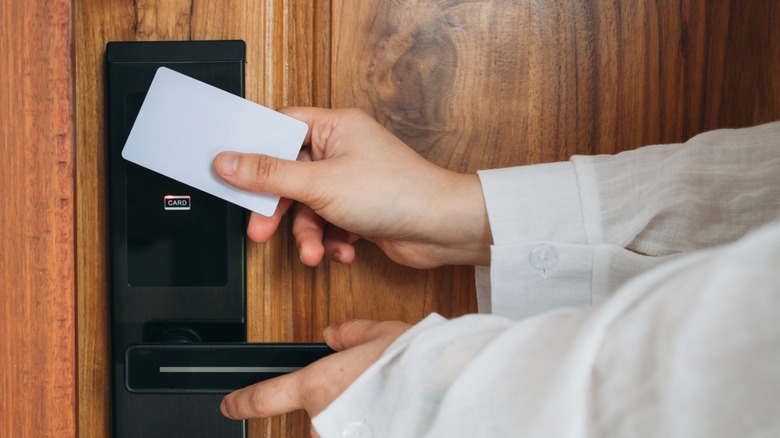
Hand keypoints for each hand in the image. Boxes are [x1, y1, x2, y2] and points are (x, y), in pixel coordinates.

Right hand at [213, 107, 491, 268]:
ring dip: (309, 234)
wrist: (442, 229)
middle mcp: (343, 150)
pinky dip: (332, 241)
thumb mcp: (320, 184)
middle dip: (280, 209)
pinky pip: (329, 223)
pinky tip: (344, 250)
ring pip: (308, 207)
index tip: (232, 173)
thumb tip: (228, 162)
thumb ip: (269, 175)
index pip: (280, 129)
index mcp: (334, 127)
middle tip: (261, 230)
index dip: (255, 152)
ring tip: (315, 252)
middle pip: (289, 175)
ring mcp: (351, 180)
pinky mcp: (359, 208)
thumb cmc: (397, 193)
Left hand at [219, 320, 409, 435]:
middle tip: (369, 391)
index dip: (242, 403)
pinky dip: (371, 427)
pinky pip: (357, 435)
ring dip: (355, 420)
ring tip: (388, 403)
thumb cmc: (413, 364)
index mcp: (317, 386)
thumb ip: (352, 334)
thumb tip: (335, 333)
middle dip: (337, 407)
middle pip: (314, 419)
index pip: (264, 398)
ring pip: (338, 430)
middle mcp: (323, 421)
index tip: (229, 407)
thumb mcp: (381, 334)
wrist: (443, 392)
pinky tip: (393, 416)